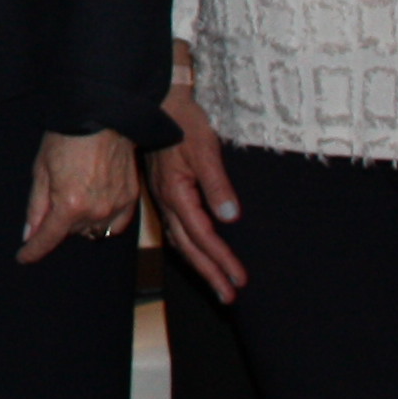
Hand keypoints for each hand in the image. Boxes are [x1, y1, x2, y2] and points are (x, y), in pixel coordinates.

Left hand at [18, 128, 140, 264]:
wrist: (102, 116)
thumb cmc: (67, 137)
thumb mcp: (41, 169)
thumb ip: (36, 206)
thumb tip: (30, 234)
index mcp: (69, 205)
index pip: (48, 238)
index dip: (33, 250)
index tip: (24, 257)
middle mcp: (95, 211)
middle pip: (69, 232)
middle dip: (58, 221)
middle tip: (56, 194)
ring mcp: (116, 207)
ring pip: (92, 230)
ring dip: (80, 222)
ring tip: (77, 193)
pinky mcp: (131, 199)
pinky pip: (115, 225)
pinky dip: (103, 220)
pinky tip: (96, 206)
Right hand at [149, 71, 248, 300]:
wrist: (159, 101)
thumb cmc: (184, 121)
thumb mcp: (205, 149)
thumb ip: (217, 185)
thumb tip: (231, 218)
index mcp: (177, 193)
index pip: (203, 236)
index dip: (222, 260)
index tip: (239, 280)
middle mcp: (167, 200)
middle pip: (189, 246)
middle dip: (210, 273)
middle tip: (228, 297)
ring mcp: (162, 197)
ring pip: (180, 240)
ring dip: (199, 264)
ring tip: (216, 283)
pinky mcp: (164, 191)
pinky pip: (175, 228)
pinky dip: (188, 246)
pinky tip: (195, 251)